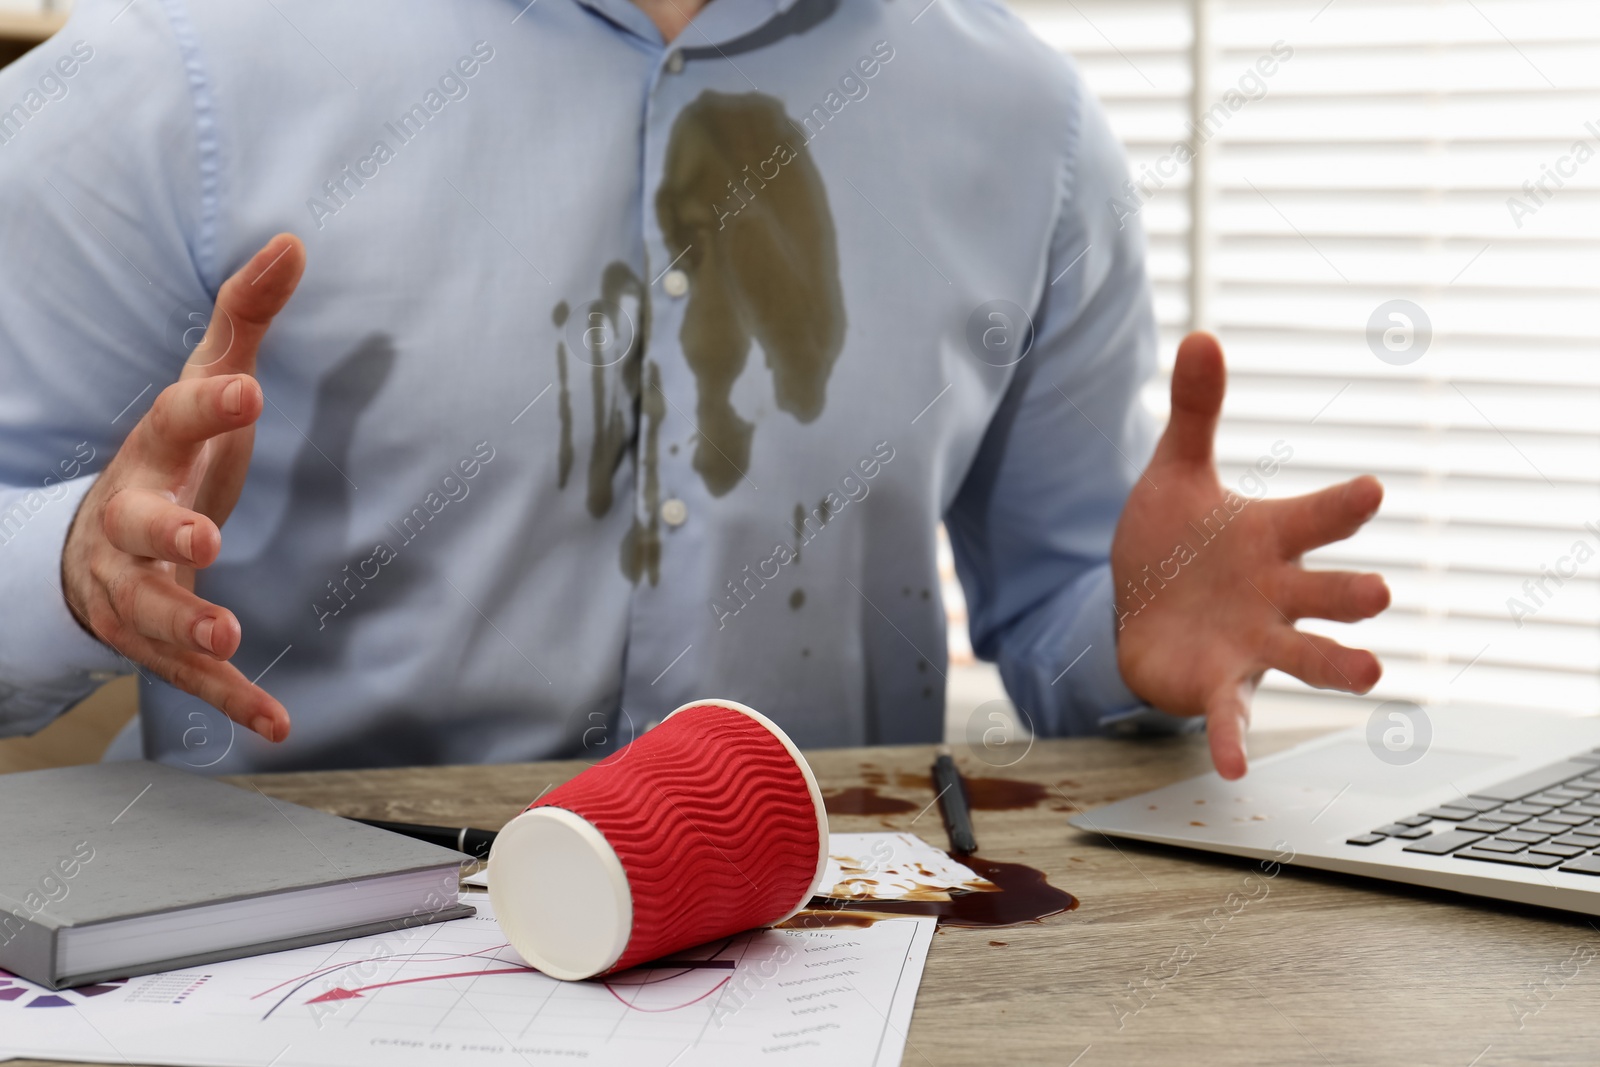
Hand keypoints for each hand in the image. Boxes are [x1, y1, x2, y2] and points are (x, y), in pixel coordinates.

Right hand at [62, 235, 305, 741]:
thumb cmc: (167, 458)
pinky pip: (192, 681)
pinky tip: (277, 724)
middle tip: (201, 539)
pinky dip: (232, 704)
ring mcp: (138, 591)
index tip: (248, 389)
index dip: (208, 407)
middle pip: (136, 527)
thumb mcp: (201, 387)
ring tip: (228, 637)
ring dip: (189, 626)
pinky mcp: (160, 645)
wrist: (88, 551)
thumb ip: (245, 319)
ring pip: (153, 612)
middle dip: (165, 533)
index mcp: (153, 455)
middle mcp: (132, 524)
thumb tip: (294, 240)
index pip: (174, 422)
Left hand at [1112, 332, 1390, 779]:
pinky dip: (1232, 741)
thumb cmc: (1175, 540)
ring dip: (1333, 664)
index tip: (1370, 490)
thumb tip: (1201, 335)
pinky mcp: (1216, 683)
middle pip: (1325, 592)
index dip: (1342, 505)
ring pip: (1303, 656)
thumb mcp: (1177, 472)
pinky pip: (1230, 716)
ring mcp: (1251, 642)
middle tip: (1376, 593)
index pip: (1317, 517)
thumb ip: (1196, 412)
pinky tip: (1236, 768)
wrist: (1137, 604)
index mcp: (1270, 537)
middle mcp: (1275, 593)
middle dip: (1350, 593)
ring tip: (1370, 673)